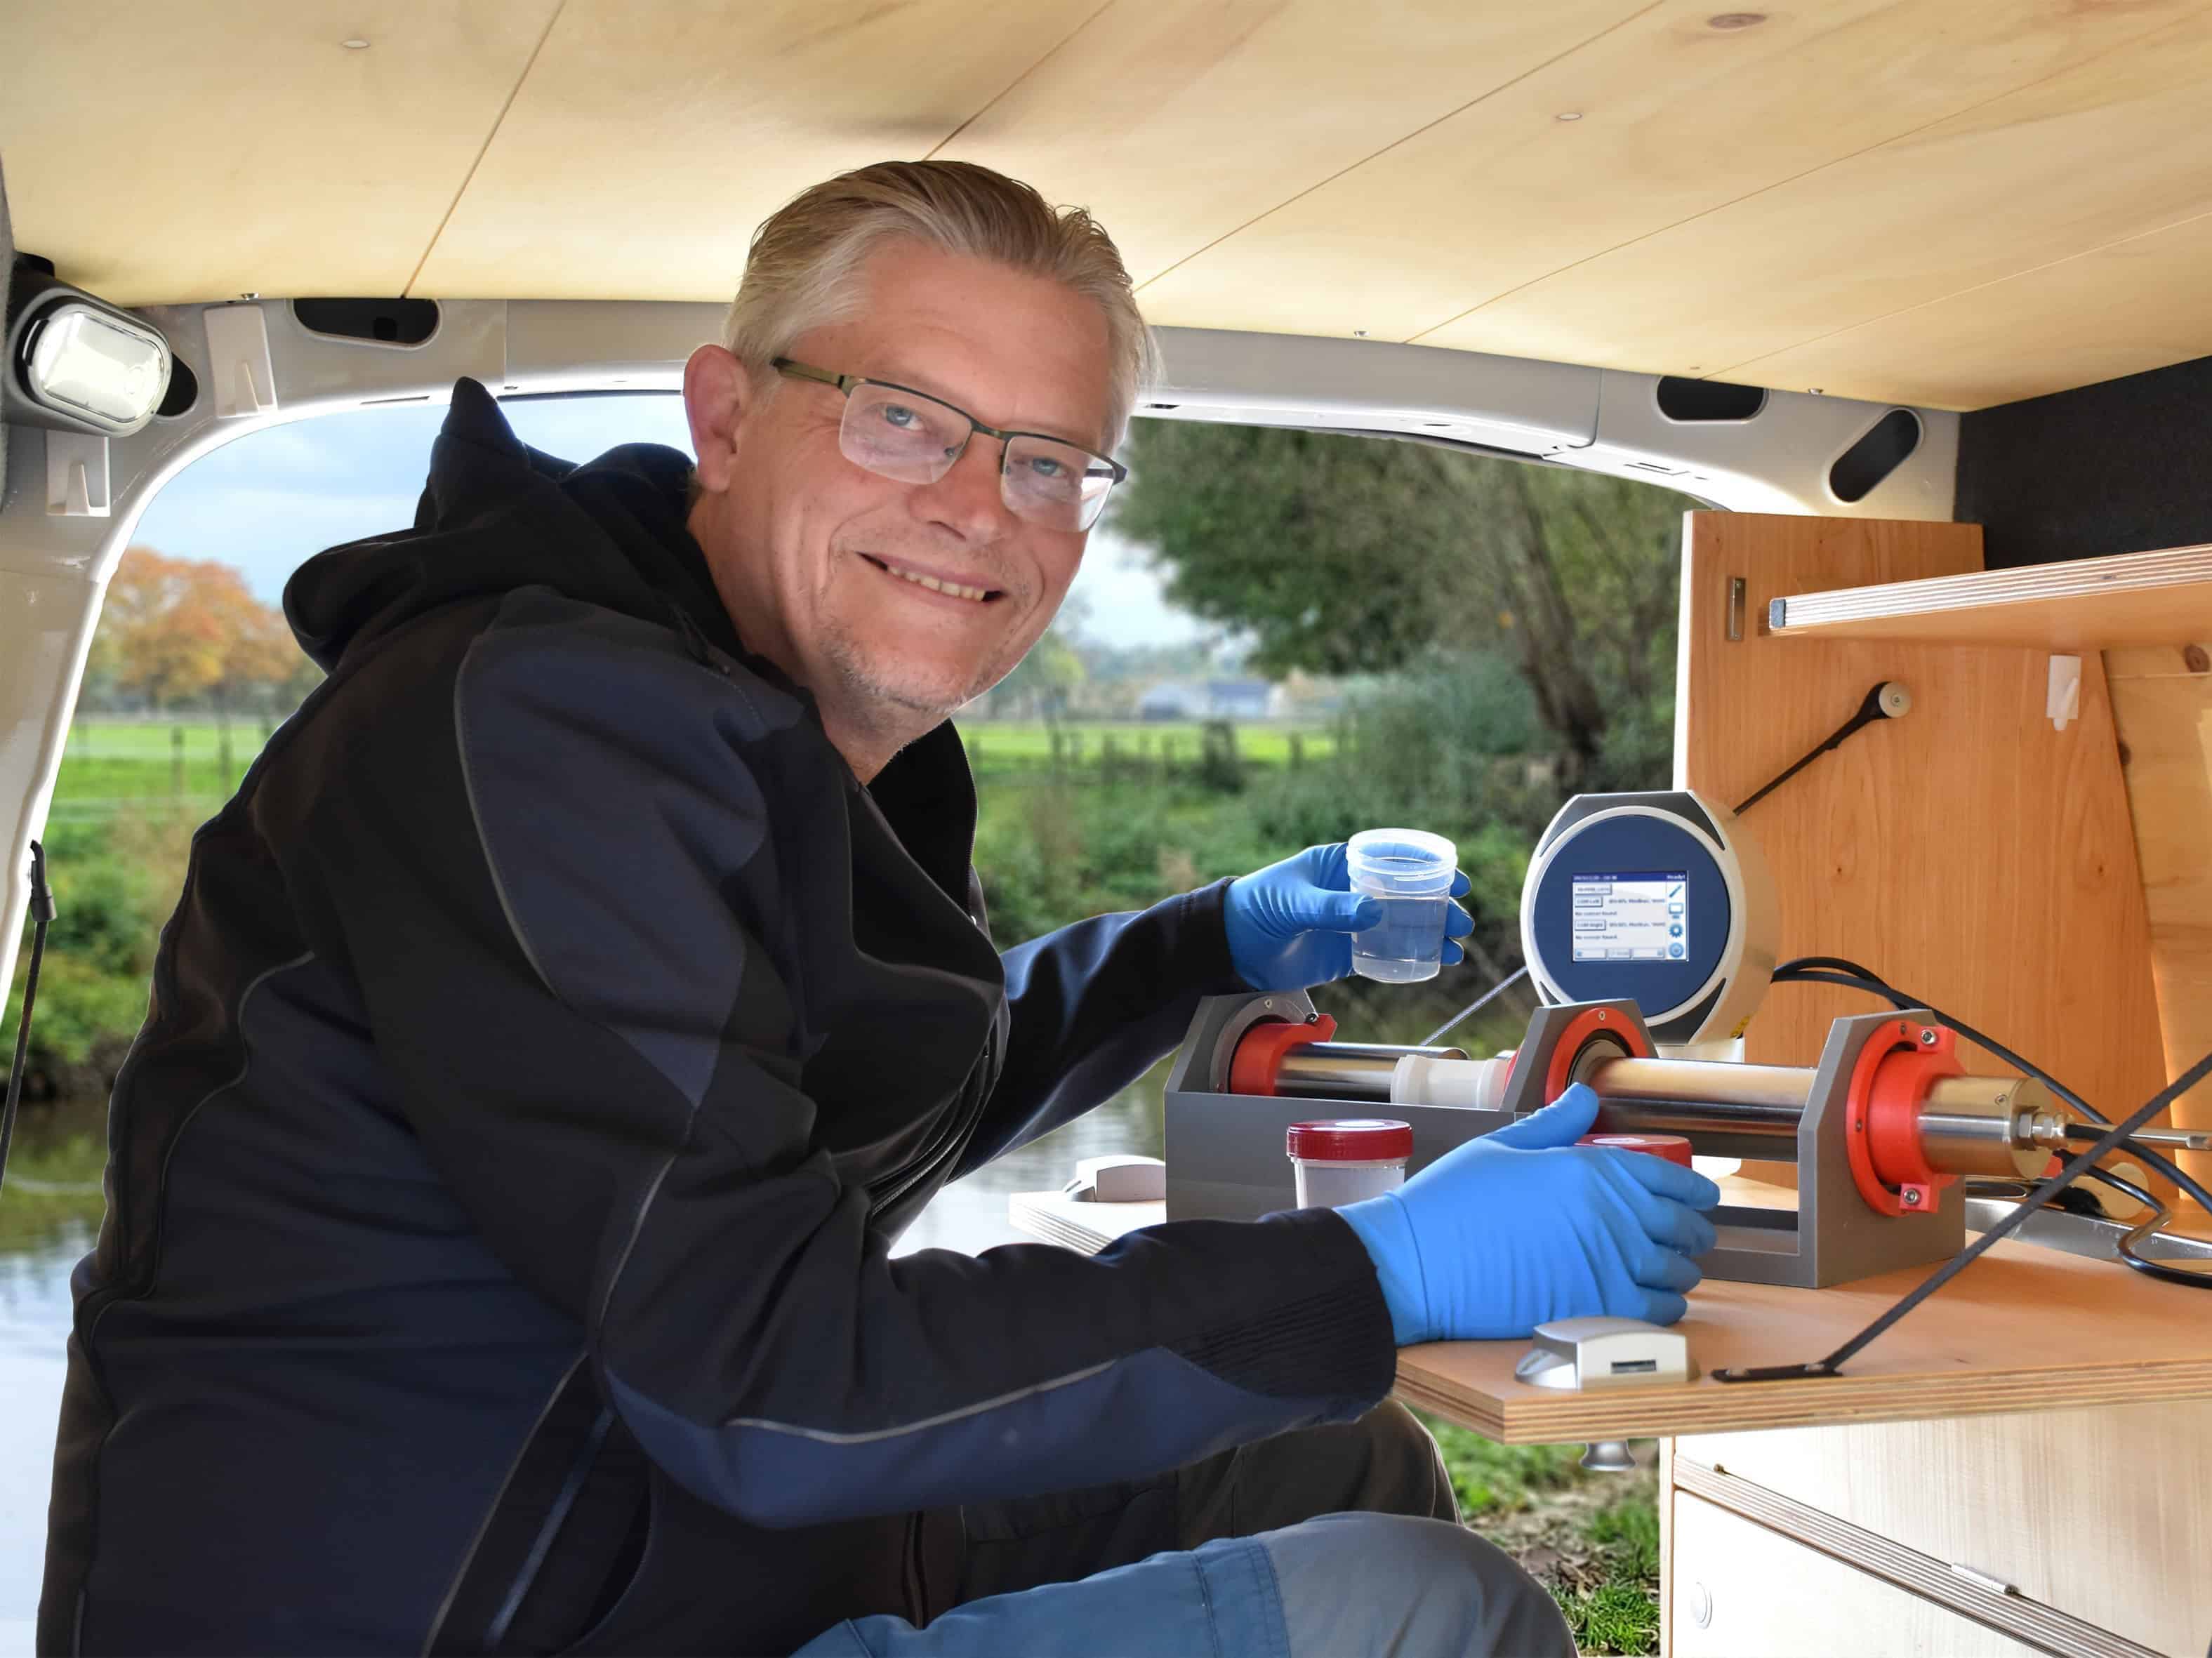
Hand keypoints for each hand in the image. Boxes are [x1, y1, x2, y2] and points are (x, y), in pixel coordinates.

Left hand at [1223, 843, 1471, 990]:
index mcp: (1342, 865)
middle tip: (1461, 920)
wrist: (1232, 947)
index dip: (1428, 866)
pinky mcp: (1346, 954)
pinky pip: (1386, 954)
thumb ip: (1331, 908)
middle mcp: (1353, 892)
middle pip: (1407, 895)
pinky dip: (1412, 958)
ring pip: (1402, 926)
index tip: (1455, 878)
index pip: (1394, 858)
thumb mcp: (1294, 903)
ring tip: (1455, 948)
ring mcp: (1352, 923)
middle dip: (1439, 906)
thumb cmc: (1257, 907)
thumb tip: (1374, 913)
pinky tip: (1434, 964)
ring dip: (1432, 934)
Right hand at [1335, 1084, 1720, 1344]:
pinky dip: (1666, 1308)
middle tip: (1689, 1236)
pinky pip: (1658, 1313)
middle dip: (1692, 1231)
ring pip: (1678, 1274)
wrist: (1416, 1263)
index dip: (1695, 1190)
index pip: (1670, 1178)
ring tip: (1671, 1271)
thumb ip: (1554, 1124)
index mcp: (1591, 1170)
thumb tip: (1586, 1099)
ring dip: (1680, 1271)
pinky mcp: (1596, 1311)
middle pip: (1684, 1228)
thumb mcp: (1501, 1146)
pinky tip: (1654, 1302)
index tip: (1702, 1197)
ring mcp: (1607, 1267)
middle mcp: (1611, 1217)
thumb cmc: (1450, 1202)